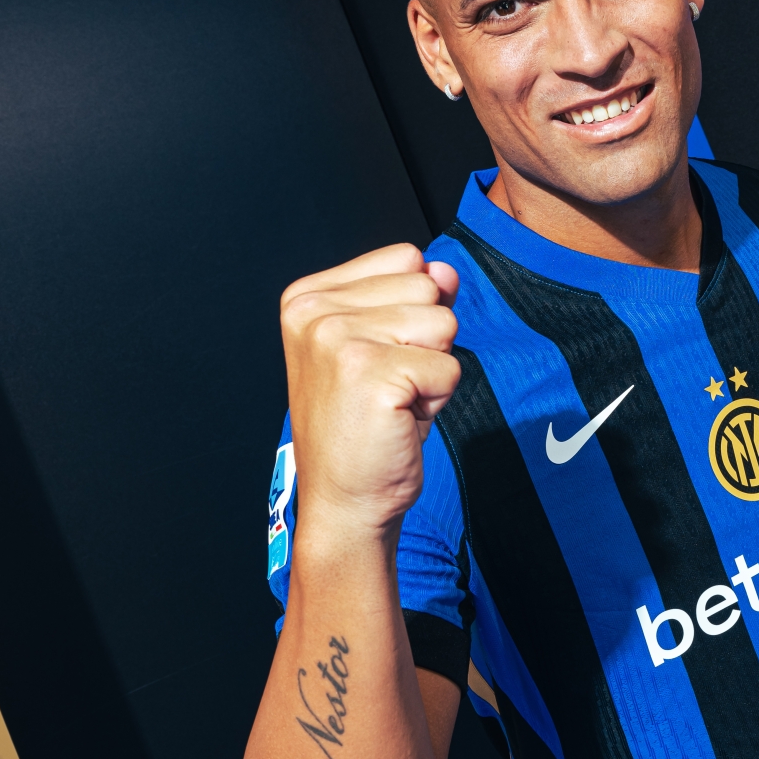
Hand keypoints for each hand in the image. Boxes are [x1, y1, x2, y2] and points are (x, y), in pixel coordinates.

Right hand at [280, 244, 459, 541]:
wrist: (344, 500)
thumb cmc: (364, 426)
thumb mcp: (385, 345)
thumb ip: (414, 298)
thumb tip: (446, 269)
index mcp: (308, 296)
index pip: (406, 257)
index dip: (413, 311)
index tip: (380, 358)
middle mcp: (314, 311)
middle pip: (427, 286)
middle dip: (426, 341)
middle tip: (389, 387)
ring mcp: (338, 340)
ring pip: (444, 323)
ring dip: (433, 370)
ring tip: (394, 402)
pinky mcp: (370, 374)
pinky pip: (450, 368)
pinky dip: (437, 400)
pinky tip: (399, 420)